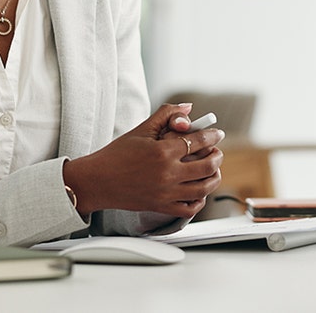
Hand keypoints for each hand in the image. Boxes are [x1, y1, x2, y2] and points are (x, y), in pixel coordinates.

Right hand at [63, 103, 224, 217]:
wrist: (98, 181)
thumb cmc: (117, 154)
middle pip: (208, 165)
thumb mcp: (142, 130)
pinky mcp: (162, 207)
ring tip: (213, 170)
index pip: (199, 141)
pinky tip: (199, 190)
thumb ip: (166, 115)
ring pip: (204, 188)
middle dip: (217, 156)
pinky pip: (190, 208)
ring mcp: (166, 193)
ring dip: (214, 177)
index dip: (213, 136)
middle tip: (217, 152)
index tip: (217, 134)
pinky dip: (200, 200)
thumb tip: (188, 107)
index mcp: (163, 151)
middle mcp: (168, 173)